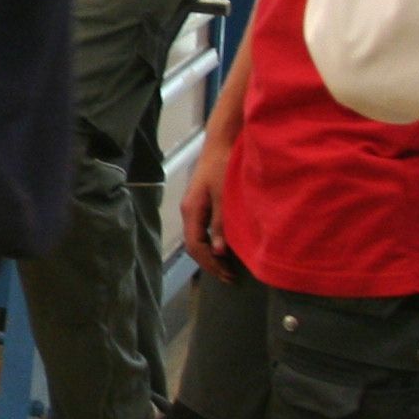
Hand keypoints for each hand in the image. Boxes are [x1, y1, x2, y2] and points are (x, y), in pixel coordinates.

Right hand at [181, 129, 237, 284]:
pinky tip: (224, 245)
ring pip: (198, 237)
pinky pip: (202, 229)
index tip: (228, 274)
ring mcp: (194, 206)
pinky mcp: (201, 202)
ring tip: (228, 265)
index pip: (195, 246)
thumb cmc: (222, 167)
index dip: (210, 263)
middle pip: (194, 245)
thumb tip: (219, 251)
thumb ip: (220, 224)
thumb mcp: (224, 197)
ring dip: (211, 254)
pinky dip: (212, 242)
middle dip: (210, 262)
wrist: (221, 142)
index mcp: (191, 211)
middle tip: (229, 275)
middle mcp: (189, 211)